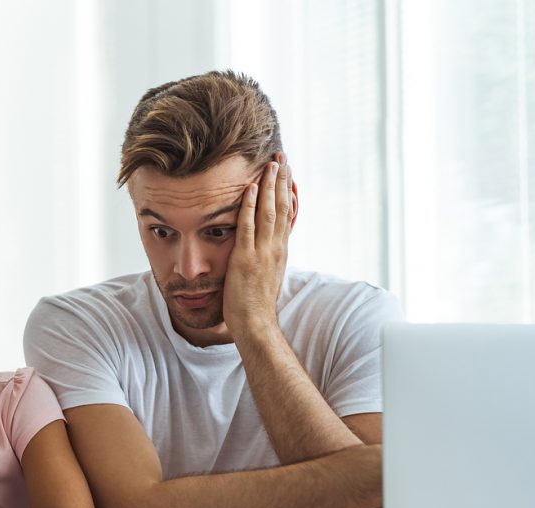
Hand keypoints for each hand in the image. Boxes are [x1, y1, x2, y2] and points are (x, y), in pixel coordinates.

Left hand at [223, 152, 293, 338]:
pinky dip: (250, 206)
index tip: (287, 171)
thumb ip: (267, 257)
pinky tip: (251, 188)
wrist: (256, 324)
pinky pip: (248, 227)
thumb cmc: (257, 304)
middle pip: (282, 207)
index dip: (288, 191)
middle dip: (281, 180)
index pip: (287, 214)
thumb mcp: (266, 275)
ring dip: (270, 185)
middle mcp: (276, 248)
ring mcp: (262, 252)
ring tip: (271, 163)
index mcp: (280, 251)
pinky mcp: (245, 258)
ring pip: (269, 211)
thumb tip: (266, 246)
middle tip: (282, 156)